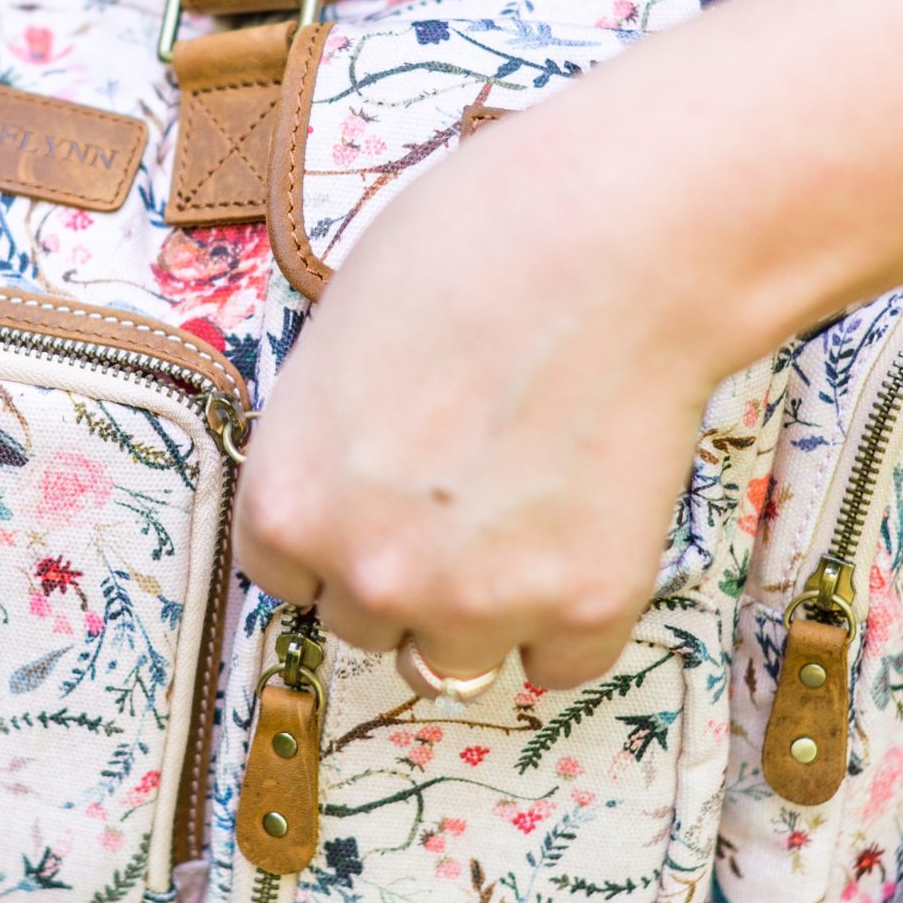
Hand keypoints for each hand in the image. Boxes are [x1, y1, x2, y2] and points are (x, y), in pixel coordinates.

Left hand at [233, 114, 725, 689]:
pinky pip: (558, 662)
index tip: (375, 502)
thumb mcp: (341, 335)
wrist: (618, 240)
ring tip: (524, 513)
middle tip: (463, 489)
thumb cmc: (473, 247)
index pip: (284, 579)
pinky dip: (571, 617)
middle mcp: (368, 573)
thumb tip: (348, 480)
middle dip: (405, 570)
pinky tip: (584, 530)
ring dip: (480, 609)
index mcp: (288, 503)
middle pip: (366, 622)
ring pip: (455, 660)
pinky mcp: (584, 609)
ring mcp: (478, 601)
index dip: (334, 537)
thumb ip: (328, 441)